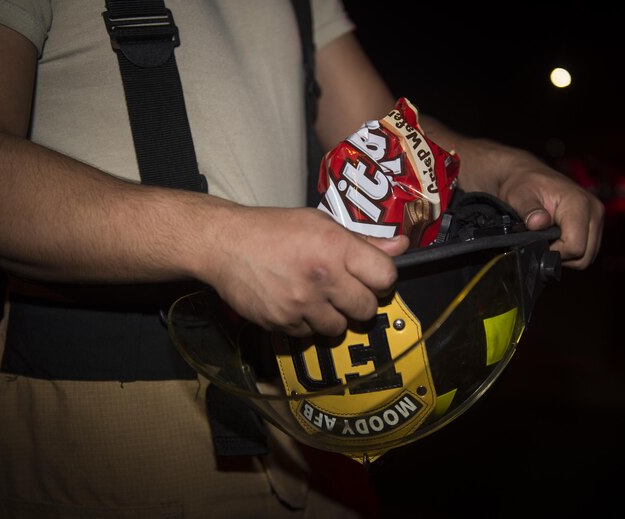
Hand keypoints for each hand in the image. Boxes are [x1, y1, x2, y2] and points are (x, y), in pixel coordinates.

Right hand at [201, 206, 408, 336]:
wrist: (225, 244)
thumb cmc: (272, 229)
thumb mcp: (320, 223)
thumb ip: (362, 241)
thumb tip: (400, 246)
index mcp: (336, 247)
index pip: (386, 277)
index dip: (382, 279)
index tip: (372, 277)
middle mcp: (322, 278)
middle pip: (367, 309)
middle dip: (359, 302)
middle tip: (344, 290)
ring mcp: (302, 304)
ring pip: (339, 328)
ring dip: (333, 317)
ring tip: (317, 298)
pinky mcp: (282, 322)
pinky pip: (308, 335)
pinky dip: (305, 324)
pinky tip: (294, 303)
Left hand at [452, 138, 604, 269]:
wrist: (528, 174)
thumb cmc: (523, 184)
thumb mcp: (519, 196)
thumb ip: (529, 211)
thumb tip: (538, 223)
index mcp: (578, 204)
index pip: (575, 247)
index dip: (555, 252)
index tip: (538, 245)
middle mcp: (594, 211)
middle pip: (584, 256)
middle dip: (562, 256)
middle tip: (542, 244)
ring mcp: (597, 218)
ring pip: (587, 256)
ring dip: (567, 255)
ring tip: (548, 241)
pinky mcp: (595, 224)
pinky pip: (587, 250)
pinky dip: (572, 251)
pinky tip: (556, 240)